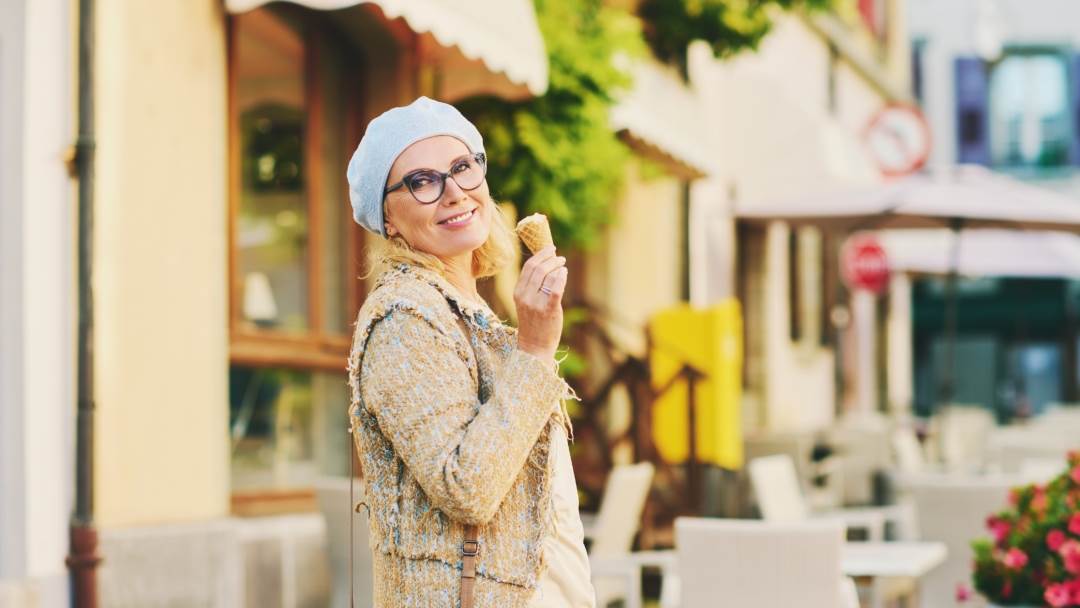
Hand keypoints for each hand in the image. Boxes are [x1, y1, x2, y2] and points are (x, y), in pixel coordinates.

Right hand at [514, 246, 566, 361]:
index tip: (549, 249)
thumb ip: (533, 286)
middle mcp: (525, 296)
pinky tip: (564, 273)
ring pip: (548, 276)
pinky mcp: (549, 310)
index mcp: (518, 293)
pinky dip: (561, 277)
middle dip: (550, 258)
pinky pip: (556, 288)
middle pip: (538, 269)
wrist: (534, 345)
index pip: (528, 268)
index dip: (540, 255)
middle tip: (559, 256)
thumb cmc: (533, 322)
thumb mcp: (527, 302)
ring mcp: (536, 303)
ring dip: (557, 267)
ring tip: (562, 265)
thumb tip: (547, 265)